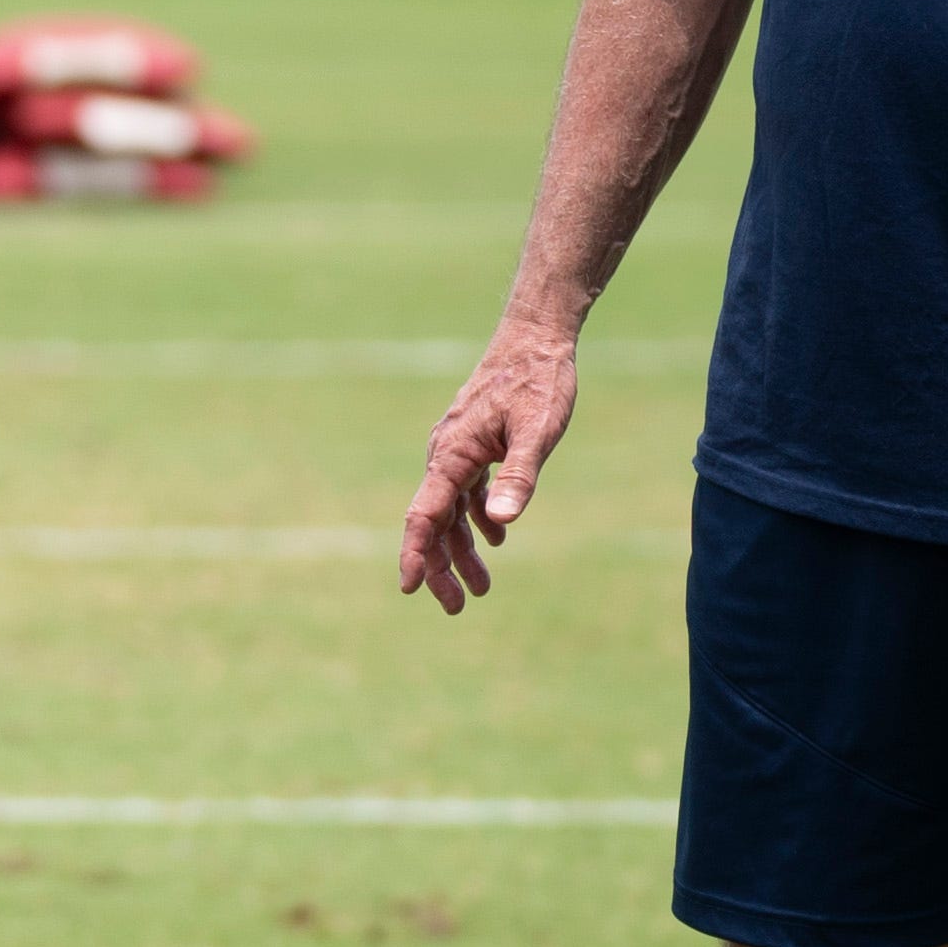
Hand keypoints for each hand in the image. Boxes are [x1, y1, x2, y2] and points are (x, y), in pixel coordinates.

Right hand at [398, 311, 582, 614]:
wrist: (536, 339)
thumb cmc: (538, 383)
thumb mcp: (537, 433)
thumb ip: (518, 477)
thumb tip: (500, 524)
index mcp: (452, 454)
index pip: (424, 514)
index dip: (415, 553)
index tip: (409, 588)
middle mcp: (445, 455)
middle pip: (432, 522)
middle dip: (440, 566)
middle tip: (458, 607)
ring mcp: (457, 450)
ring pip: (449, 511)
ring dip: (461, 550)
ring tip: (480, 588)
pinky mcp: (473, 445)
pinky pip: (464, 492)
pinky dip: (475, 519)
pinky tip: (494, 538)